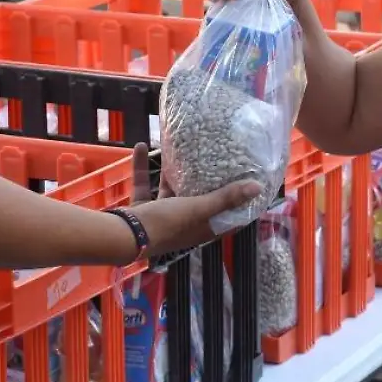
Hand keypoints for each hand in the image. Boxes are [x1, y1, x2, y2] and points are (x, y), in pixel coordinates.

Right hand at [124, 144, 262, 256]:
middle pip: (200, 203)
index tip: (250, 187)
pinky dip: (143, 166)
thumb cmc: (167, 223)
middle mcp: (184, 224)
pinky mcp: (143, 208)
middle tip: (217, 161)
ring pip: (171, 191)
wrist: (125, 235)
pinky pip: (145, 184)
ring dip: (173, 173)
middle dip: (207, 184)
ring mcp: (161, 216)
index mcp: (201, 228)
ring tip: (181, 152)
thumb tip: (257, 187)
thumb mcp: (199, 208)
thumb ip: (225, 197)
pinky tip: (143, 146)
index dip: (240, 207)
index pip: (228, 220)